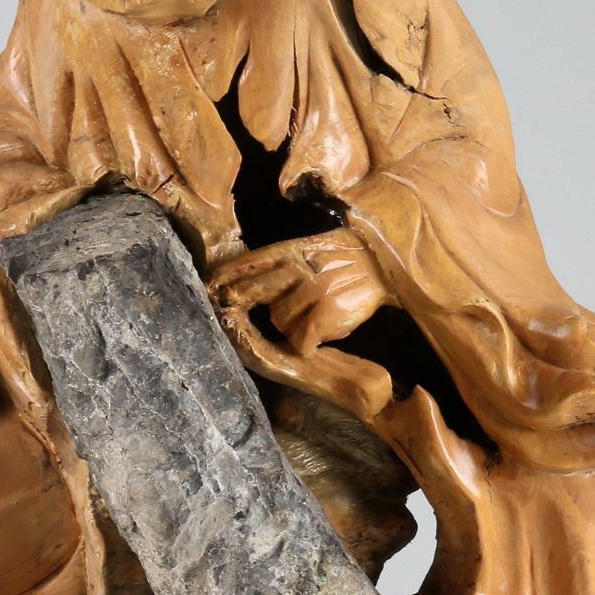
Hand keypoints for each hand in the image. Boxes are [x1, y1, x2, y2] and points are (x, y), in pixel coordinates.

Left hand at [209, 228, 387, 355]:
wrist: (385, 263)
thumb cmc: (345, 261)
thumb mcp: (311, 250)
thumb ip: (280, 264)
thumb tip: (242, 284)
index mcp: (291, 251)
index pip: (248, 263)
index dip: (225, 277)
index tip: (208, 287)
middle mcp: (297, 269)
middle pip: (251, 293)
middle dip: (240, 304)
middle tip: (233, 314)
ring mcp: (311, 290)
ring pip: (279, 322)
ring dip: (292, 326)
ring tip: (314, 316)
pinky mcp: (326, 312)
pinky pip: (301, 342)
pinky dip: (309, 343)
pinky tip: (322, 333)